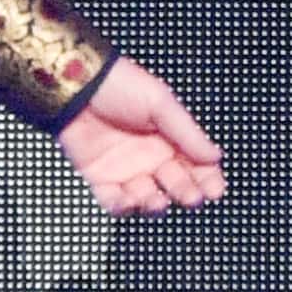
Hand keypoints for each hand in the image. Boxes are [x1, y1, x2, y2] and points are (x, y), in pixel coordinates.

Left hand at [57, 57, 227, 213]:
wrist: (76, 85)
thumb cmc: (120, 86)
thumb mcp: (161, 104)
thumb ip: (187, 134)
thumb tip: (216, 157)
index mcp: (170, 138)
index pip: (196, 164)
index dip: (208, 179)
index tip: (215, 191)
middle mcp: (151, 156)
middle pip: (176, 184)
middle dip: (185, 192)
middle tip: (191, 196)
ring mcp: (126, 169)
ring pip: (147, 198)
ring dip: (155, 205)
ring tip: (158, 200)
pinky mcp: (100, 178)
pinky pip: (114, 201)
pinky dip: (123, 206)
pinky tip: (130, 200)